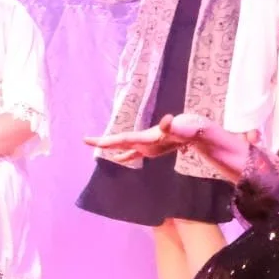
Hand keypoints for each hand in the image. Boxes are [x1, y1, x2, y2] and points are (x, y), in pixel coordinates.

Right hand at [85, 114, 201, 163]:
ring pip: (124, 146)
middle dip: (103, 142)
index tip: (92, 141)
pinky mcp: (151, 149)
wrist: (193, 129)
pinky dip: (125, 156)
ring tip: (97, 147)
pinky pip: (134, 153)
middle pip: (118, 141)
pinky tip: (119, 159)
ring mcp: (146, 144)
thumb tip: (168, 119)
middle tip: (86, 140)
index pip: (122, 139)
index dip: (107, 141)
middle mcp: (142, 139)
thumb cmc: (185, 129)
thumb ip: (171, 126)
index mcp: (144, 137)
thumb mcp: (178, 129)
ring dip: (111, 147)